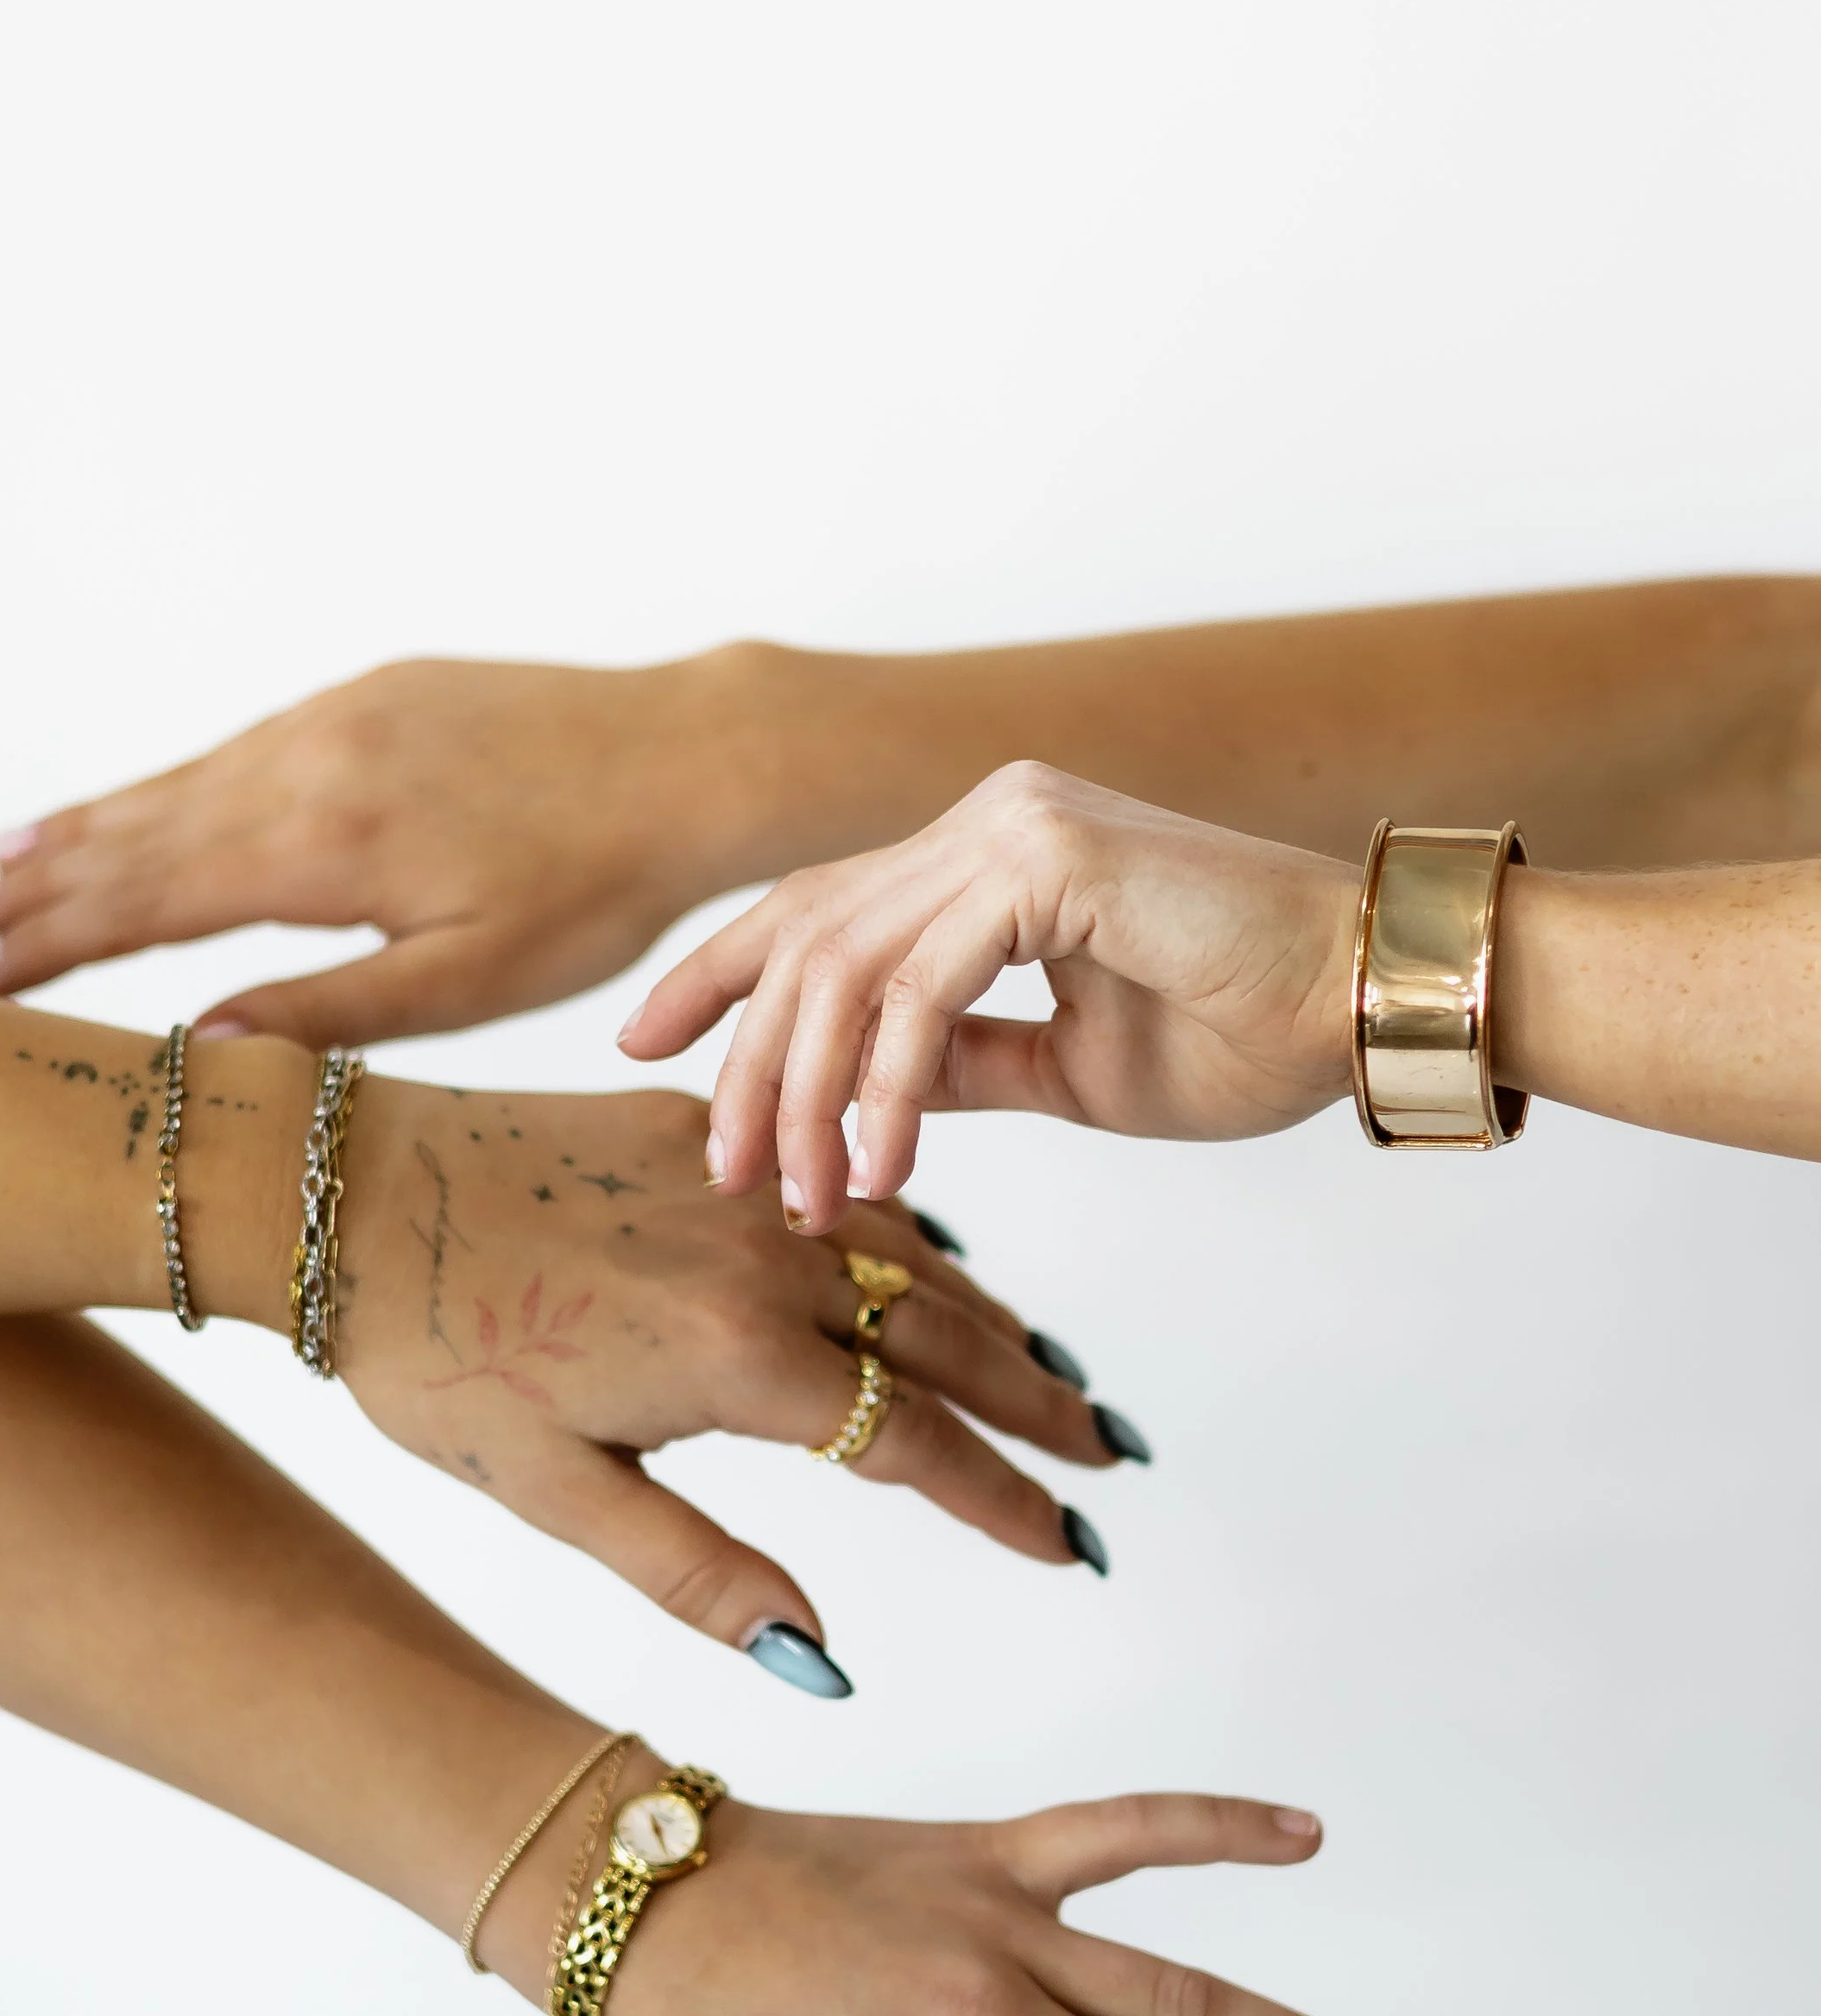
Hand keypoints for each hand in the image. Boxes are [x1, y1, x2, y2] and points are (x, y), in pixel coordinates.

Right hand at [0, 652, 785, 1042]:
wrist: (683, 759)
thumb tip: (200, 1047)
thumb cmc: (591, 891)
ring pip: (181, 785)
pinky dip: (168, 782)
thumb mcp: (468, 979)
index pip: (151, 907)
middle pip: (142, 838)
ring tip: (2, 858)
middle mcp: (306, 767)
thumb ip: (331, 1010)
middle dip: (42, 886)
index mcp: (322, 850)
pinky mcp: (370, 695)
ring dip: (88, 826)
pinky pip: (237, 746)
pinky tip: (139, 802)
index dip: (54, 947)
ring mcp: (334, 719)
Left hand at [333, 1079, 1141, 1676]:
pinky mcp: (695, 1130)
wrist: (339, 1189)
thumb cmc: (428, 1355)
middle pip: (949, 1343)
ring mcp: (738, 1184)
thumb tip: (820, 1659)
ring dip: (994, 1322)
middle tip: (1110, 1456)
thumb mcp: (553, 1493)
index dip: (1005, 1504)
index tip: (1074, 1548)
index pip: (917, 1446)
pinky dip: (913, 1237)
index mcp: (738, 1360)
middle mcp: (766, 1259)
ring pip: (912, 1259)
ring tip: (1058, 1377)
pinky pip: (840, 1187)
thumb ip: (698, 1573)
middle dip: (1040, 1407)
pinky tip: (942, 1263)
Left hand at [625, 762, 1361, 1232]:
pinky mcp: (1052, 859)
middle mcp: (986, 818)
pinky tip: (884, 1166)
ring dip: (810, 1093)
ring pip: (847, 964)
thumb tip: (879, 1099)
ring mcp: (1014, 824)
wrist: (1370, 1004)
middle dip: (747, 1064)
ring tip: (803, 1197)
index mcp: (984, 853)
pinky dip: (892, 1085)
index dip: (717, 976)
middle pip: (806, 938)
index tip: (644, 1047)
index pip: (813, 908)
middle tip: (723, 1171)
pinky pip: (926, 986)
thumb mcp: (1064, 1069)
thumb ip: (965, 1066)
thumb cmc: (1246, 1029)